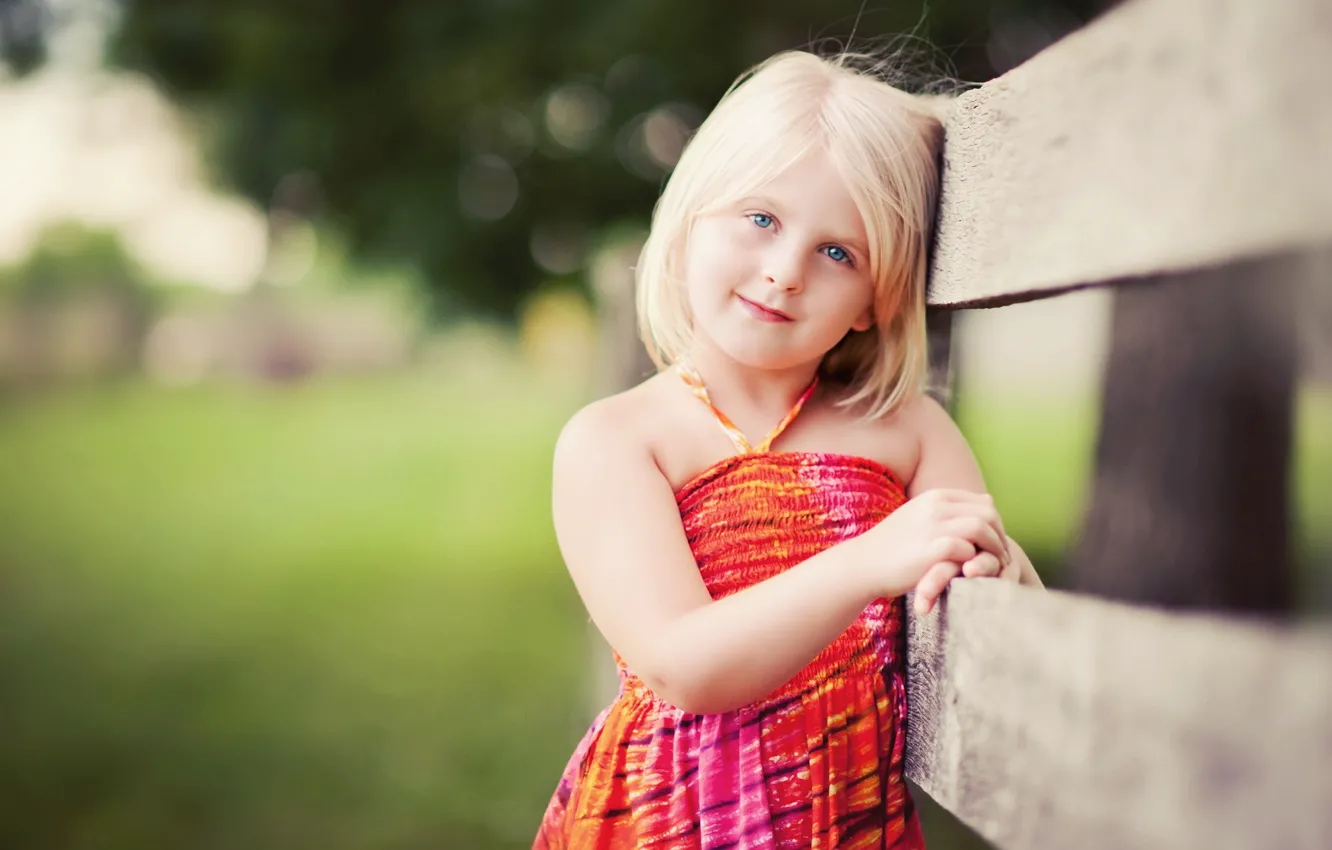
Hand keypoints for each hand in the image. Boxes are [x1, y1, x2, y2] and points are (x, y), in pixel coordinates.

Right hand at [856, 489, 1010, 612]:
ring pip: (982, 528)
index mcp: (934, 496)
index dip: (996, 525)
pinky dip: (977, 562)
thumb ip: (949, 511)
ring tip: (995, 568)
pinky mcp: (930, 549)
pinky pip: (967, 550)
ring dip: (994, 550)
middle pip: (988, 513)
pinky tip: (976, 575)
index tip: (997, 545)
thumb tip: (987, 501)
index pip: (983, 502)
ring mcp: (933, 526)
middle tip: (1003, 559)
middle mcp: (935, 506)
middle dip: (1000, 537)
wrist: (862, 564)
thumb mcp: (920, 518)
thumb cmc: (892, 547)